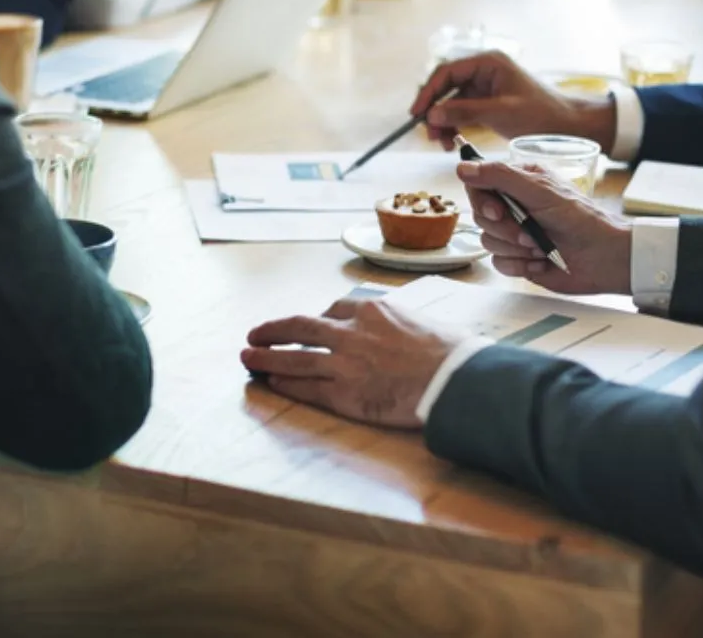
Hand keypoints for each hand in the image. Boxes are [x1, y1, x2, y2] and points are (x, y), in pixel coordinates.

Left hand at [242, 297, 467, 428]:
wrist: (454, 379)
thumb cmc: (450, 352)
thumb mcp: (422, 322)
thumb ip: (398, 323)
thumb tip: (400, 333)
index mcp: (372, 310)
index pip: (334, 308)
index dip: (318, 318)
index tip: (309, 326)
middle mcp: (352, 332)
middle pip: (300, 326)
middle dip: (274, 330)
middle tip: (254, 334)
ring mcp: (344, 364)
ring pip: (294, 358)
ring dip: (266, 357)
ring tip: (247, 358)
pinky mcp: (344, 394)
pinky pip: (306, 387)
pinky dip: (285, 384)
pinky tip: (271, 383)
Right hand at [411, 51, 615, 146]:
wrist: (569, 126)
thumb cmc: (541, 114)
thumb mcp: (501, 113)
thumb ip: (465, 111)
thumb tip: (432, 114)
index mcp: (488, 62)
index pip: (447, 72)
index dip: (428, 92)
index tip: (417, 114)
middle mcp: (485, 69)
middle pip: (446, 86)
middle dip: (435, 109)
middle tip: (429, 134)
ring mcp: (487, 85)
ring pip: (453, 100)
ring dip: (444, 120)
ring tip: (442, 142)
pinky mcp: (490, 101)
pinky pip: (463, 110)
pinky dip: (455, 124)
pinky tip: (451, 140)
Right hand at [458, 160, 631, 295]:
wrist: (603, 258)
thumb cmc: (580, 218)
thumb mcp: (539, 191)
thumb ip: (499, 176)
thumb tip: (462, 167)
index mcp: (519, 181)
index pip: (480, 184)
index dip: (482, 200)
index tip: (498, 210)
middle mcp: (515, 205)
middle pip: (480, 215)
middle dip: (505, 228)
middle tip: (529, 231)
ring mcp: (516, 232)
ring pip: (487, 240)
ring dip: (515, 247)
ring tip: (541, 247)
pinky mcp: (519, 258)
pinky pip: (498, 263)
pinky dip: (519, 264)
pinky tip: (540, 261)